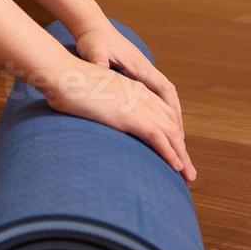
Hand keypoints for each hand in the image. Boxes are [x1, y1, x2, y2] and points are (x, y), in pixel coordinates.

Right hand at [43, 55, 196, 181]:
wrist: (62, 73)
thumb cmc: (68, 84)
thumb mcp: (90, 94)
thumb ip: (99, 105)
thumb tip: (93, 115)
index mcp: (133, 89)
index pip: (162, 113)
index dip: (171, 134)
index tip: (176, 152)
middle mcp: (141, 96)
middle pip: (171, 125)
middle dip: (181, 149)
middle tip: (187, 171)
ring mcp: (137, 105)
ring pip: (170, 134)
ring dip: (181, 157)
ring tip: (188, 176)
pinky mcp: (130, 116)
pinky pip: (158, 137)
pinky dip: (170, 153)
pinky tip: (176, 167)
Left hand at [72, 25, 185, 138]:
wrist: (93, 27)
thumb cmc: (93, 39)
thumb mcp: (94, 50)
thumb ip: (99, 59)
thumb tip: (100, 67)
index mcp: (140, 66)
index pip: (164, 89)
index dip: (172, 110)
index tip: (177, 130)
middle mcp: (145, 69)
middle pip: (169, 96)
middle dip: (177, 119)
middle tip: (182, 143)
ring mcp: (142, 72)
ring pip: (163, 97)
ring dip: (171, 117)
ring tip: (176, 139)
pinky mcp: (135, 75)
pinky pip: (154, 96)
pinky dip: (160, 111)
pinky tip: (157, 125)